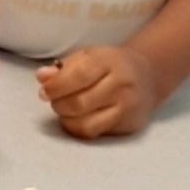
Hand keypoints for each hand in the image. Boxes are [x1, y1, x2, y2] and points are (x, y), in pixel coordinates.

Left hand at [36, 45, 158, 139]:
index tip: (44, 91)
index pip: (78, 76)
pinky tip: (76, 118)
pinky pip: (95, 133)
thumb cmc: (110, 65)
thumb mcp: (87, 56)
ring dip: (66, 119)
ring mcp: (127, 107)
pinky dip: (78, 128)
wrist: (147, 76)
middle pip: (79, 103)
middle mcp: (121, 84)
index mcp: (109, 61)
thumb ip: (63, 67)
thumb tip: (42, 77)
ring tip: (64, 110)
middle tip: (54, 100)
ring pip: (86, 123)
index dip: (56, 87)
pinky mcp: (128, 125)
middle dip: (58, 104)